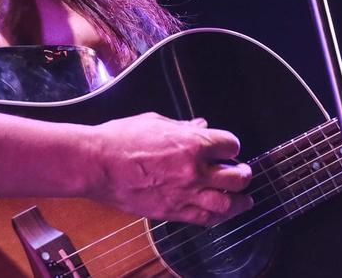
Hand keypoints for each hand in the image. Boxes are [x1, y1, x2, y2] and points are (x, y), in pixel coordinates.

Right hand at [90, 112, 252, 224]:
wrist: (97, 164)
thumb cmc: (120, 140)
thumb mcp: (156, 123)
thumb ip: (183, 128)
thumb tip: (201, 126)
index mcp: (192, 143)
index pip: (230, 145)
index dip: (232, 146)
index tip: (229, 149)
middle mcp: (194, 170)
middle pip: (236, 177)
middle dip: (243, 175)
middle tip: (243, 174)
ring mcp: (184, 193)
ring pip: (226, 203)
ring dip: (239, 202)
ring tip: (244, 200)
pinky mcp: (171, 212)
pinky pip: (204, 219)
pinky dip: (217, 217)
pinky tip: (222, 214)